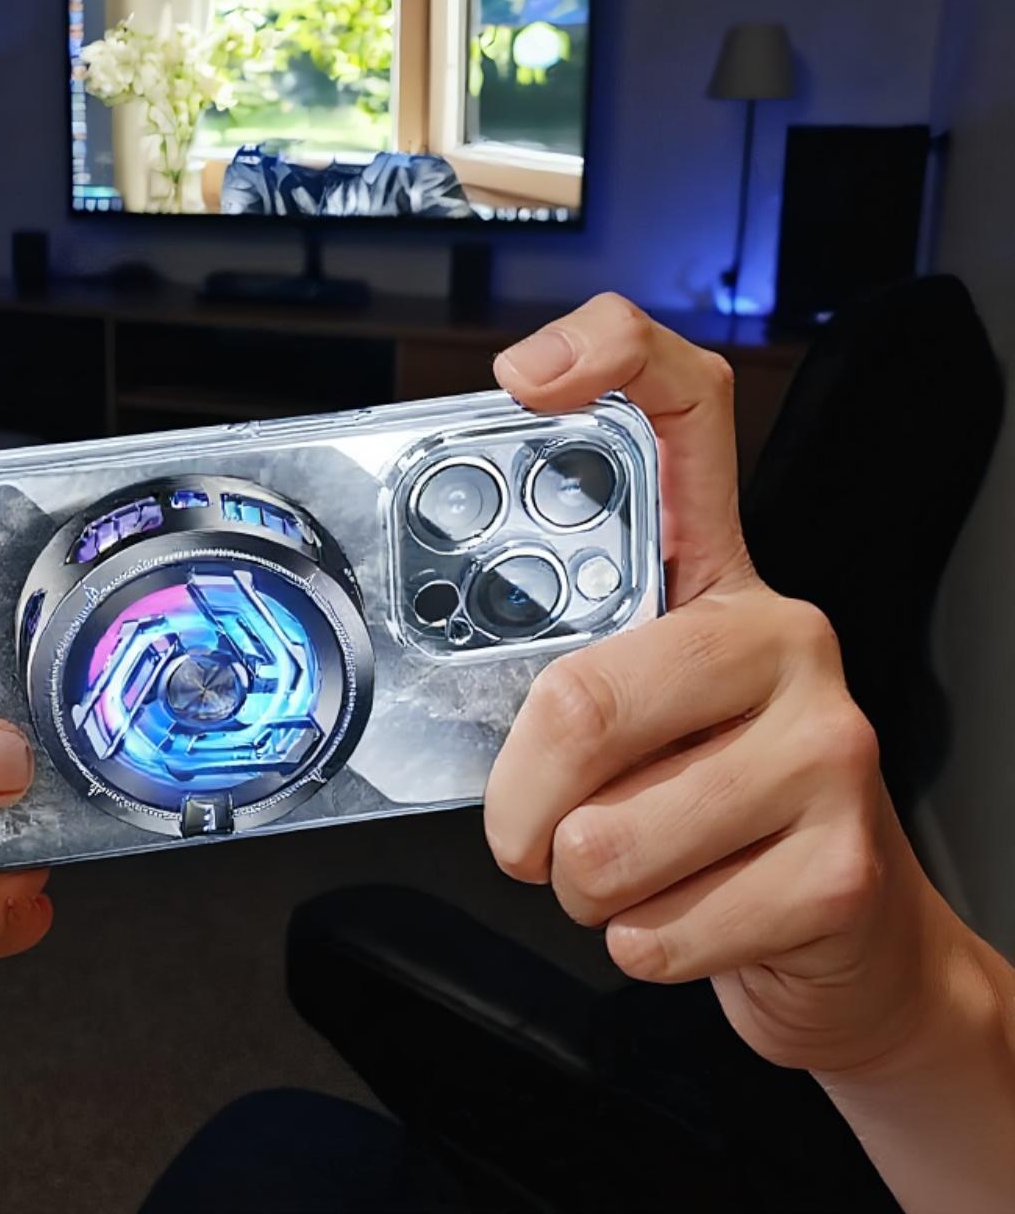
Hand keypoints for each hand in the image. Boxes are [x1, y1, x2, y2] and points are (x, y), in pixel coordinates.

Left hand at [484, 295, 948, 1076]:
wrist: (848, 941)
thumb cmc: (712, 807)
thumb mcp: (644, 713)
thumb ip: (570, 670)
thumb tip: (452, 676)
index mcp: (717, 578)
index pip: (685, 411)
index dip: (604, 358)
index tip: (521, 379)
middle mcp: (782, 634)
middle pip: (582, 695)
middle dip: (519, 803)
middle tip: (525, 832)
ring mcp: (827, 742)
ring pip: (607, 835)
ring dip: (581, 884)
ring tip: (633, 867)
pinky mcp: (846, 862)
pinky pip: (656, 923)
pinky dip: (638, 942)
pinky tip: (692, 911)